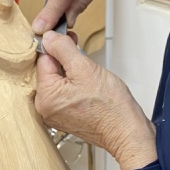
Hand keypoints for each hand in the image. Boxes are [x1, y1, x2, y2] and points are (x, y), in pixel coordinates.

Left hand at [35, 31, 156, 169]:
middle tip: (83, 58)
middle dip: (65, 60)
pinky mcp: (66, 117)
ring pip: (58, 81)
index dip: (57, 47)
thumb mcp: (85, 68)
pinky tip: (89, 86)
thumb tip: (48, 38)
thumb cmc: (111, 107)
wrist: (127, 131)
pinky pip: (65, 93)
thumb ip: (63, 49)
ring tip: (90, 75)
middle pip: (49, 71)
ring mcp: (55, 114)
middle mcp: (45, 108)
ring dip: (71, 72)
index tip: (70, 41)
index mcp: (45, 97)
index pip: (43, 59)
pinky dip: (75, 85)